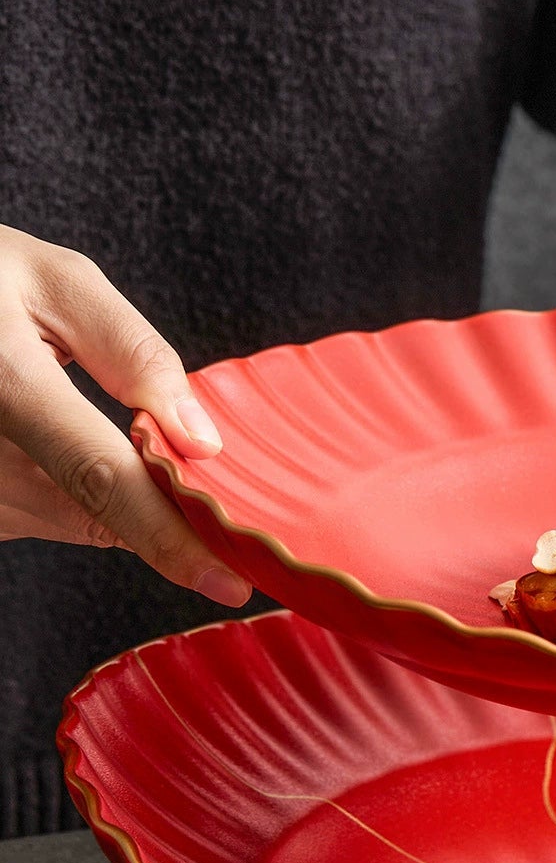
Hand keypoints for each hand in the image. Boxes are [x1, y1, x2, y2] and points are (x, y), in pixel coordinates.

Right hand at [0, 225, 250, 604]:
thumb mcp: (52, 281)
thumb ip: (133, 354)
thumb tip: (200, 441)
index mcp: (1, 382)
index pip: (101, 480)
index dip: (169, 538)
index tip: (226, 581)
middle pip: (99, 512)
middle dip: (148, 491)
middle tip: (141, 429)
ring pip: (75, 519)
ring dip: (100, 485)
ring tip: (53, 407)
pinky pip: (40, 513)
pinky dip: (61, 484)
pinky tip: (29, 432)